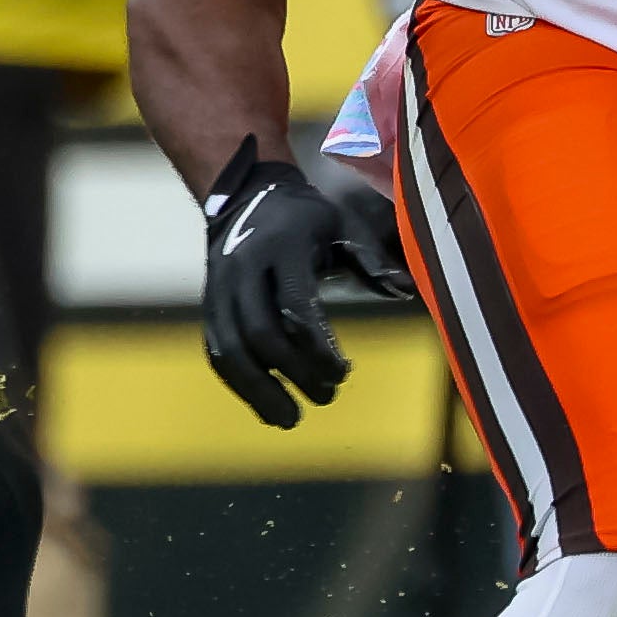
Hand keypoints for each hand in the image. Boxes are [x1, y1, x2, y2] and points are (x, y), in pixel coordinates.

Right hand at [198, 137, 410, 429]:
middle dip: (292, 373)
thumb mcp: (341, 225)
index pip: (295, 306)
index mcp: (280, 248)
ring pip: (229, 349)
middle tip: (326, 397)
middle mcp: (242, 269)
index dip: (318, 347)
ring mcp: (218, 290)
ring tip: (287, 420)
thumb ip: (371, 259)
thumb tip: (407, 291)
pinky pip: (218, 351)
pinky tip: (263, 405)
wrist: (244, 197)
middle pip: (259, 333)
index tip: (343, 372)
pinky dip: (239, 383)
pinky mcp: (208, 307)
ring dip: (257, 391)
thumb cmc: (304, 217)